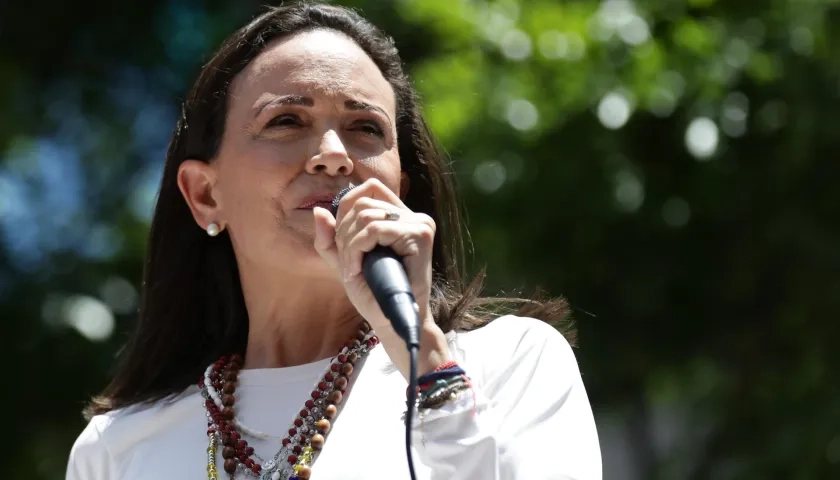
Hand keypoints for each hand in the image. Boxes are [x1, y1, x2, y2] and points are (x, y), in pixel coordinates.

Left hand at [312, 178, 449, 377]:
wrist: (391, 321)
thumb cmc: (373, 295)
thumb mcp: (344, 262)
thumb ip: (330, 238)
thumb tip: (318, 211)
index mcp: (399, 216)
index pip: (368, 189)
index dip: (345, 210)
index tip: (343, 244)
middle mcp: (413, 216)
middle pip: (363, 202)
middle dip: (344, 233)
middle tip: (348, 264)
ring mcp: (420, 224)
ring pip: (366, 216)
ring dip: (349, 245)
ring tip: (353, 270)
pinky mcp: (421, 235)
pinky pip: (376, 229)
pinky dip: (358, 250)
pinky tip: (358, 270)